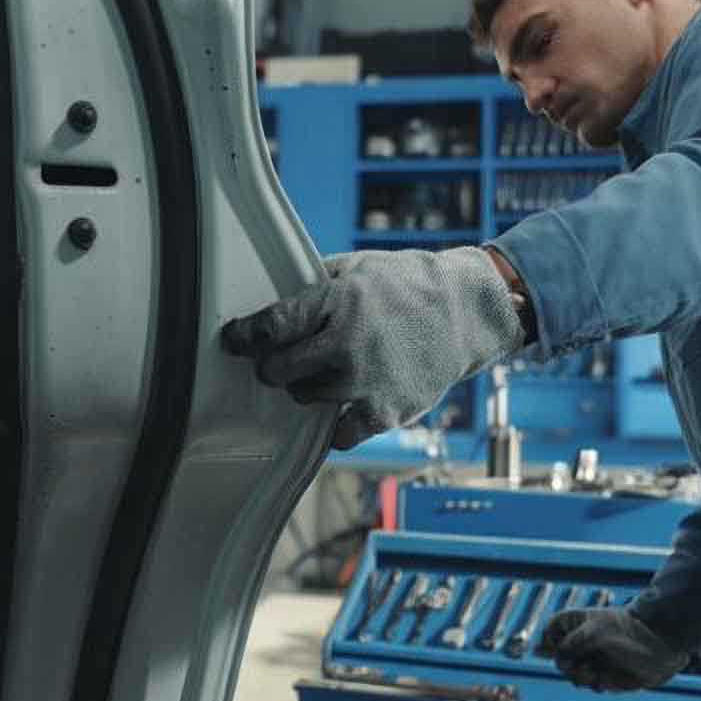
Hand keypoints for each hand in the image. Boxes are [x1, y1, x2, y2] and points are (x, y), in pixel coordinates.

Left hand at [220, 248, 523, 449]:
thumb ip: (316, 282)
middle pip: (279, 370)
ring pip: (306, 398)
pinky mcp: (386, 411)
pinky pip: (340, 434)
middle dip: (273, 368)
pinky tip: (343, 408)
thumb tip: (272, 294)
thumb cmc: (408, 285)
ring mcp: (366, 380)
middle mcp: (346, 342)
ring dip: (307, 390)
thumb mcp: (358, 267)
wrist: (467, 312)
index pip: (271, 326)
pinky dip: (337, 425)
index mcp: (336, 301)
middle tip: (280, 364)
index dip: (244, 336)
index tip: (232, 341)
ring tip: (326, 375)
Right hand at [534, 607, 692, 691]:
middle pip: (558, 658)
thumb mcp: (594, 633)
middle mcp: (583, 641)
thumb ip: (568, 644)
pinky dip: (595, 684)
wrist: (661, 646)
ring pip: (572, 674)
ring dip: (581, 677)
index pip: (550, 632)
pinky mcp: (605, 674)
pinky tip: (605, 681)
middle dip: (567, 665)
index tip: (555, 649)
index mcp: (578, 623)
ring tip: (595, 674)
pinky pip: (590, 684)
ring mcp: (594, 658)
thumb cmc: (627, 633)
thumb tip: (548, 655)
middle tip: (581, 666)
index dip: (548, 642)